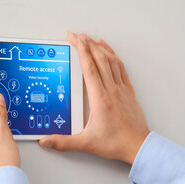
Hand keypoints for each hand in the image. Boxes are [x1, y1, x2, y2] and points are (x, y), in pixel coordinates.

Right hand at [39, 33, 149, 164]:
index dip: (81, 50)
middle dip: (87, 44)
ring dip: (101, 48)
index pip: (88, 68)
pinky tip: (112, 54)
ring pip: (111, 61)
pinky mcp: (129, 92)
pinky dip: (115, 58)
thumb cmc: (116, 143)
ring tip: (93, 40)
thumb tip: (47, 141)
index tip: (75, 39)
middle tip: (78, 36)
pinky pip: (121, 69)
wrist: (138, 146)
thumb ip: (64, 142)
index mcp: (100, 98)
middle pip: (99, 60)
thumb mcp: (86, 143)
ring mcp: (121, 90)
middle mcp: (111, 90)